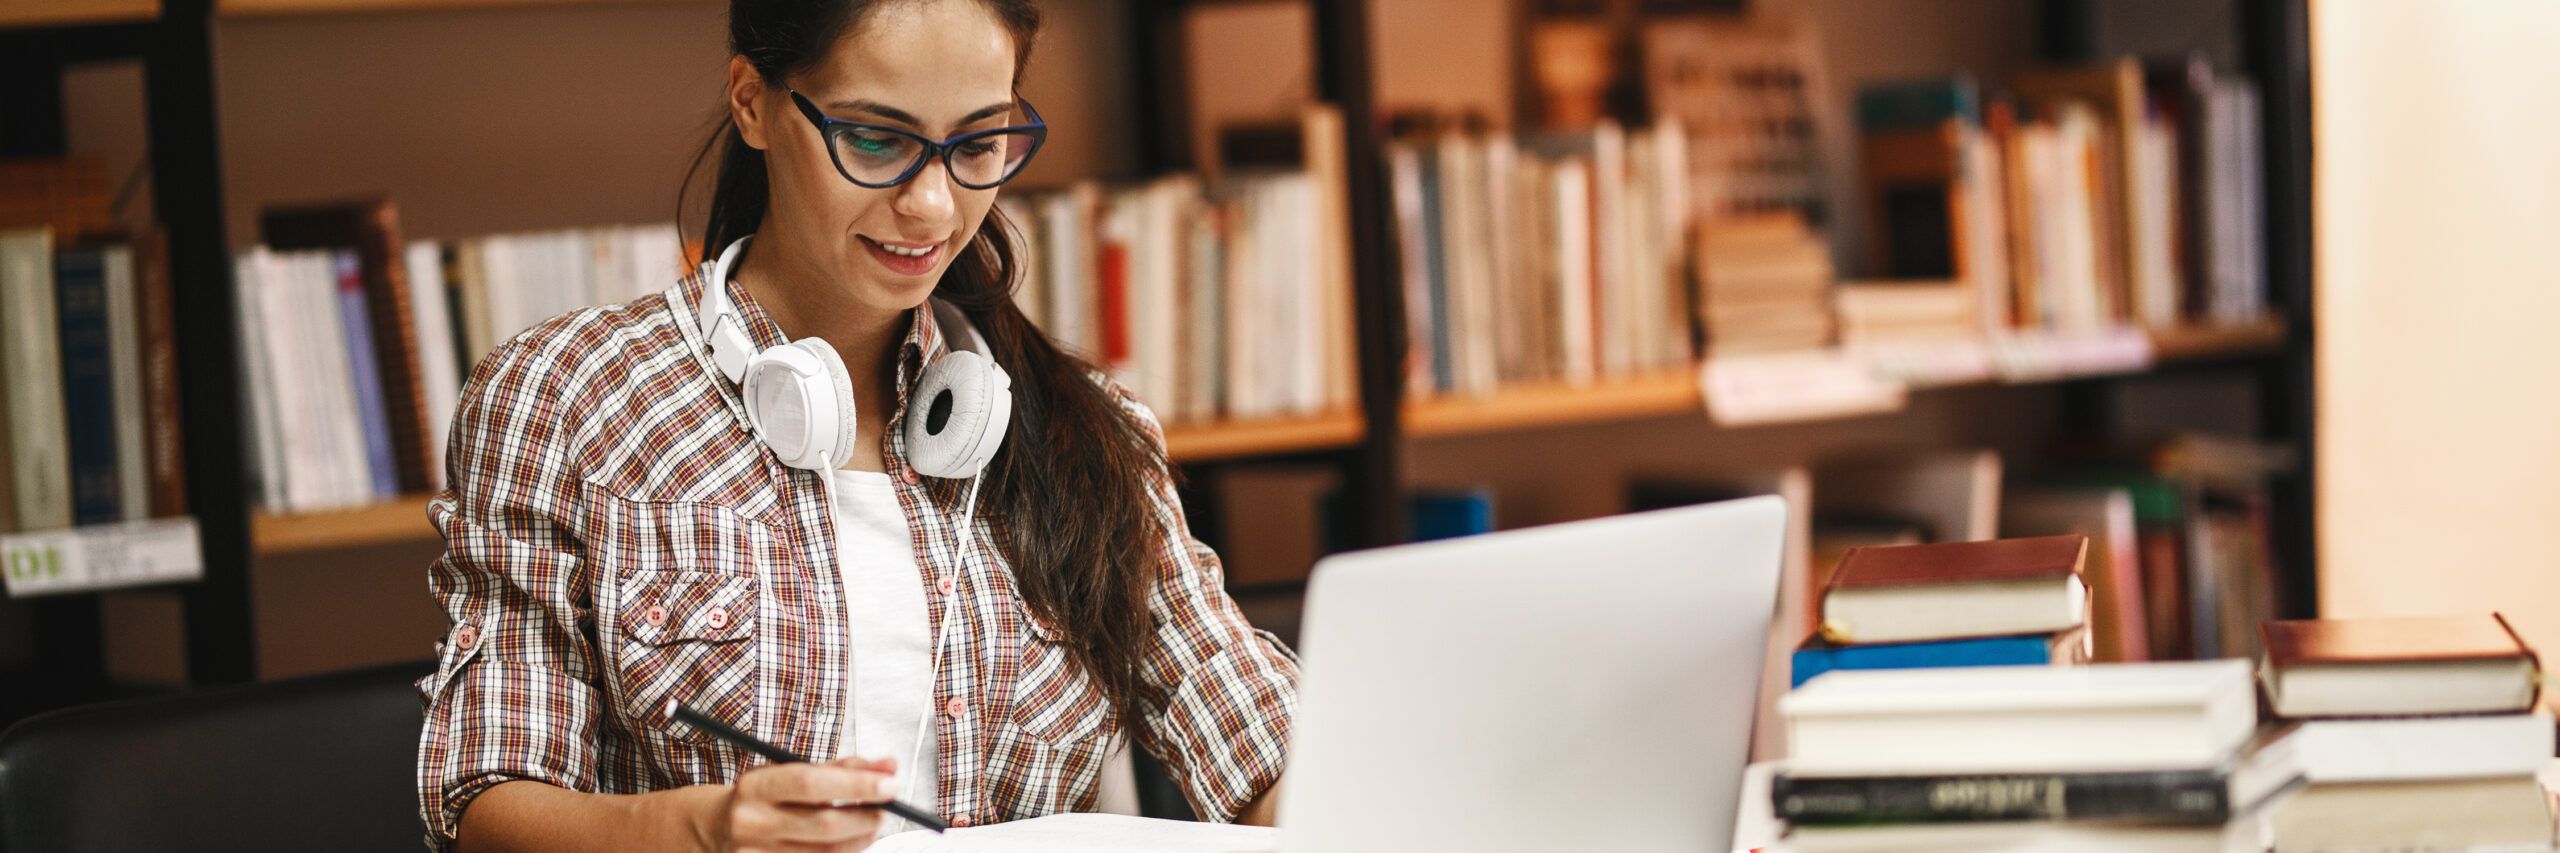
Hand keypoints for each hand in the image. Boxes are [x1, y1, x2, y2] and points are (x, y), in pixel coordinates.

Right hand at [703, 755, 902, 852]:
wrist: (716, 829)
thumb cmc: (764, 797)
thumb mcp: (791, 772)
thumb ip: (842, 768)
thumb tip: (888, 766)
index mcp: (755, 787)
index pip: (810, 783)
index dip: (855, 785)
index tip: (890, 783)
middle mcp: (752, 823)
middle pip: (824, 824)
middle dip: (867, 816)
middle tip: (888, 807)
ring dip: (861, 838)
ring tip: (873, 823)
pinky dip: (844, 852)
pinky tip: (851, 841)